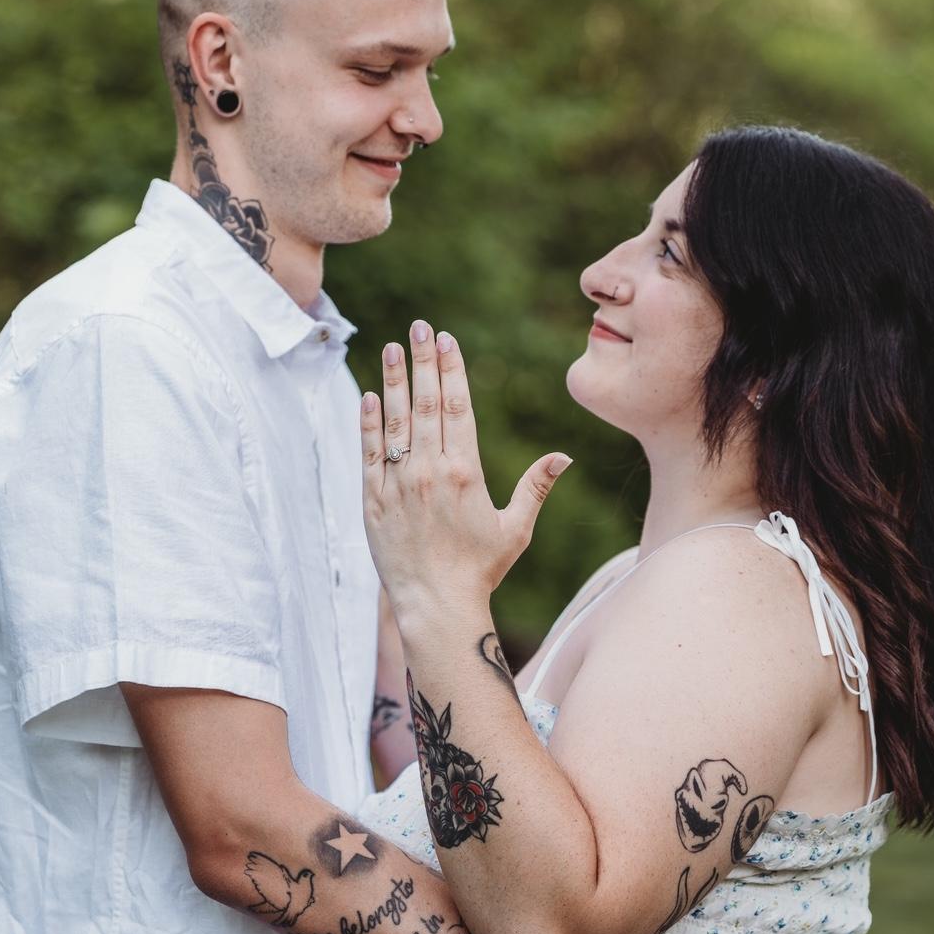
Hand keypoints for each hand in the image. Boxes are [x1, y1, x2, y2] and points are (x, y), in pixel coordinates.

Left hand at [360, 320, 571, 614]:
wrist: (436, 605)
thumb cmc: (481, 569)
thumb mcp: (516, 528)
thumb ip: (536, 487)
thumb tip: (564, 456)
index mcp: (466, 472)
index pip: (457, 406)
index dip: (451, 370)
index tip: (447, 340)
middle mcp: (429, 471)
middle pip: (425, 403)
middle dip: (423, 361)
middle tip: (419, 327)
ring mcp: (397, 484)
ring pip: (395, 421)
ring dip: (394, 381)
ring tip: (392, 348)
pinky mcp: (372, 500)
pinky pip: (370, 452)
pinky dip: (369, 423)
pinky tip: (370, 396)